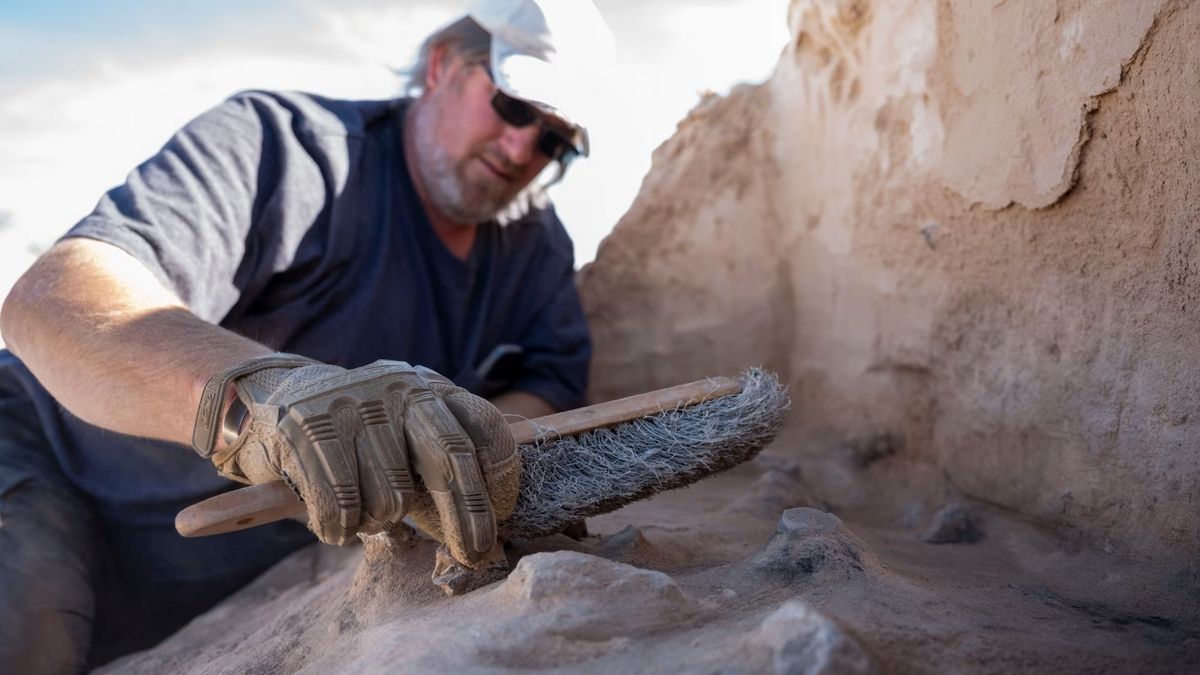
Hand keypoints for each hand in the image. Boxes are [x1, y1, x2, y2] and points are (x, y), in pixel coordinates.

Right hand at [196, 356, 518, 565]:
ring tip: (365, 513)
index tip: (504, 514)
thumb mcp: (403, 438)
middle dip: (467, 517)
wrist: (268, 399)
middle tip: (474, 555)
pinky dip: (340, 529)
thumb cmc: (354, 440)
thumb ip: (441, 474)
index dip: (501, 475)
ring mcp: (352, 405)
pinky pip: (341, 507)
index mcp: (428, 388)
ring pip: (390, 497)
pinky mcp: (307, 428)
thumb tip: (482, 538)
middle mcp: (396, 389)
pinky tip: (335, 524)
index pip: (482, 427)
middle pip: (448, 458)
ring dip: (381, 523)